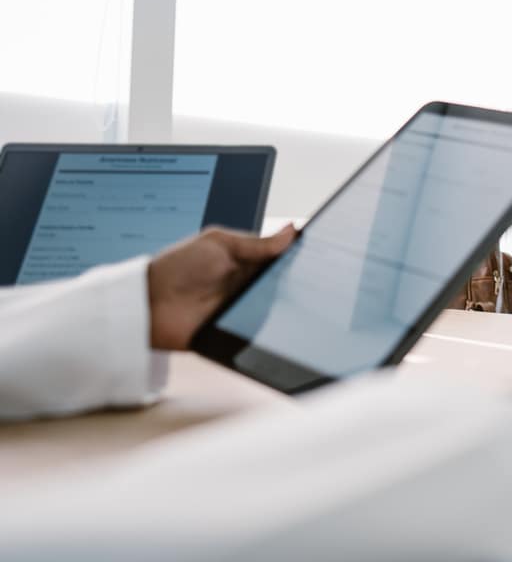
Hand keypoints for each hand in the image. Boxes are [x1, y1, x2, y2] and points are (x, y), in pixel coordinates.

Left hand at [147, 225, 296, 350]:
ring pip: (276, 305)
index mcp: (243, 260)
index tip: (311, 251)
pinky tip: (277, 316)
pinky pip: (263, 328)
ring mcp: (244, 307)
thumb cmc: (177, 268)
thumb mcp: (218, 244)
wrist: (151, 306)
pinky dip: (271, 324)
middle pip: (281, 281)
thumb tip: (291, 231)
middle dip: (293, 278)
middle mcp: (246, 283)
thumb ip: (256, 242)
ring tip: (291, 295)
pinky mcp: (239, 330)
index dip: (294, 255)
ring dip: (283, 301)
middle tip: (304, 275)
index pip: (278, 257)